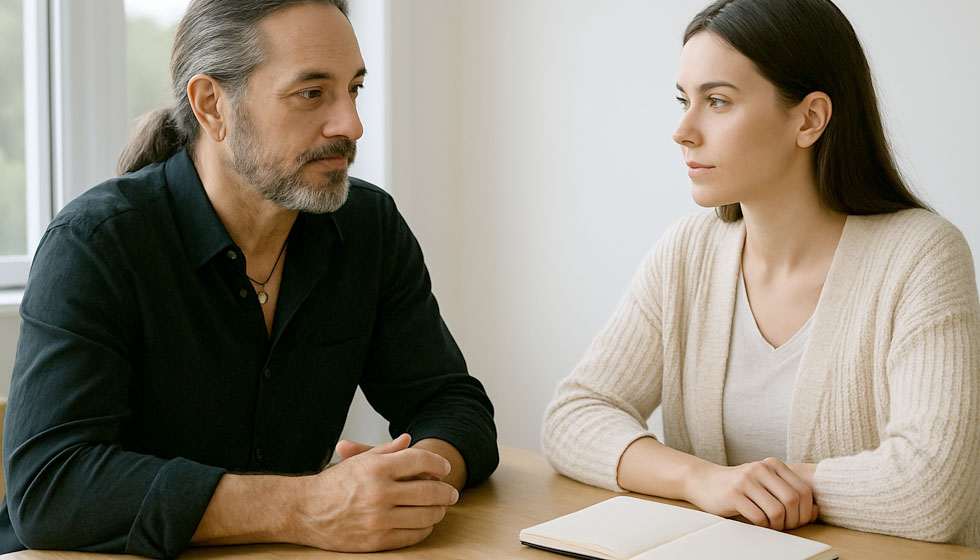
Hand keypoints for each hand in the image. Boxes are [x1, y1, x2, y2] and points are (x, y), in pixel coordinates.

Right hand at [289, 433, 459, 551]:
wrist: (305, 511)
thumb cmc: (334, 483)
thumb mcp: (360, 460)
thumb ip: (387, 450)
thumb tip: (409, 440)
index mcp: (376, 468)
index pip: (421, 461)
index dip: (438, 464)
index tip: (445, 468)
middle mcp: (379, 492)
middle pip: (429, 491)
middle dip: (446, 491)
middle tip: (451, 492)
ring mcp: (379, 519)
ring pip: (426, 516)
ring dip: (438, 511)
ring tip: (440, 508)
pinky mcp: (377, 541)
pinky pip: (413, 535)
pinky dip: (424, 528)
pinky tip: (424, 523)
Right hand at [686, 457, 818, 530]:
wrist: (704, 481)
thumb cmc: (740, 487)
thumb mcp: (765, 484)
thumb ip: (789, 493)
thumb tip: (816, 511)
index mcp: (773, 464)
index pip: (803, 490)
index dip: (805, 511)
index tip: (797, 520)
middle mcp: (761, 468)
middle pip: (792, 500)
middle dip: (793, 520)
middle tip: (785, 526)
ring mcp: (746, 480)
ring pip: (777, 510)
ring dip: (777, 525)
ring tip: (770, 525)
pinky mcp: (733, 494)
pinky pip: (758, 517)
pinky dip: (762, 526)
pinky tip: (757, 523)